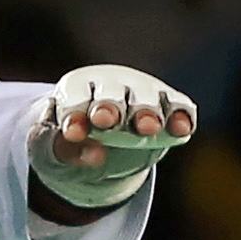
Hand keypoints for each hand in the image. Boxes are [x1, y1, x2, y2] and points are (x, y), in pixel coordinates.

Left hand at [33, 65, 195, 208]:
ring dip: (146, 111)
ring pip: (146, 97)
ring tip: (148, 127)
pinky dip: (181, 117)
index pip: (74, 98)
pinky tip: (182, 129)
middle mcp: (111, 83)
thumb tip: (96, 156)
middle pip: (111, 93)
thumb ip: (67, 151)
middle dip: (109, 107)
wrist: (104, 131)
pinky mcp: (169, 104)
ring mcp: (142, 92)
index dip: (74, 115)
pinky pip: (178, 107)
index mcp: (76, 87)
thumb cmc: (76, 137)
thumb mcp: (58, 148)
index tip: (72, 133)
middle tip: (104, 119)